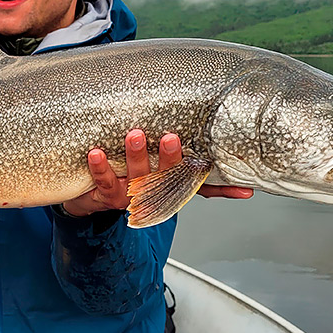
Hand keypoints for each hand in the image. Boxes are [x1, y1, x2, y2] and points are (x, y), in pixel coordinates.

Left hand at [61, 130, 251, 216]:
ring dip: (136, 156)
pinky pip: (104, 181)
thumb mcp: (158, 166)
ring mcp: (132, 193)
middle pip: (168, 177)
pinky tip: (96, 153)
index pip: (201, 185)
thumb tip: (211, 142)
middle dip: (171, 159)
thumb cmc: (128, 172)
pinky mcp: (107, 193)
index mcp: (171, 183)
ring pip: (137, 176)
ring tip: (134, 135)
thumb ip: (179, 155)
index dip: (224, 190)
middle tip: (170, 138)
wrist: (89, 196)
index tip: (243, 188)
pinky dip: (100, 167)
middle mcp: (155, 190)